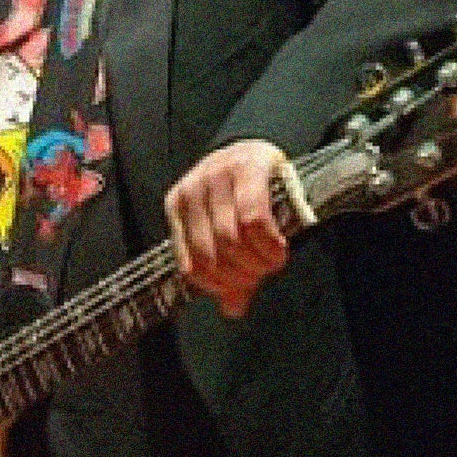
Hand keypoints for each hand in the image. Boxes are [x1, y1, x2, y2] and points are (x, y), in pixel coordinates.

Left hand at [166, 139, 291, 318]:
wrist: (262, 147)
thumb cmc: (243, 193)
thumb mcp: (226, 228)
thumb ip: (229, 269)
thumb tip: (233, 310)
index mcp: (178, 206)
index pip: (190, 265)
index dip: (220, 286)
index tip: (243, 286)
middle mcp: (192, 190)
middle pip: (214, 255)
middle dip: (243, 275)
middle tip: (262, 274)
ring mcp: (218, 176)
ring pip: (233, 240)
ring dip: (258, 262)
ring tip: (273, 261)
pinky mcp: (248, 168)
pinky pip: (254, 220)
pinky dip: (268, 244)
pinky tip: (278, 247)